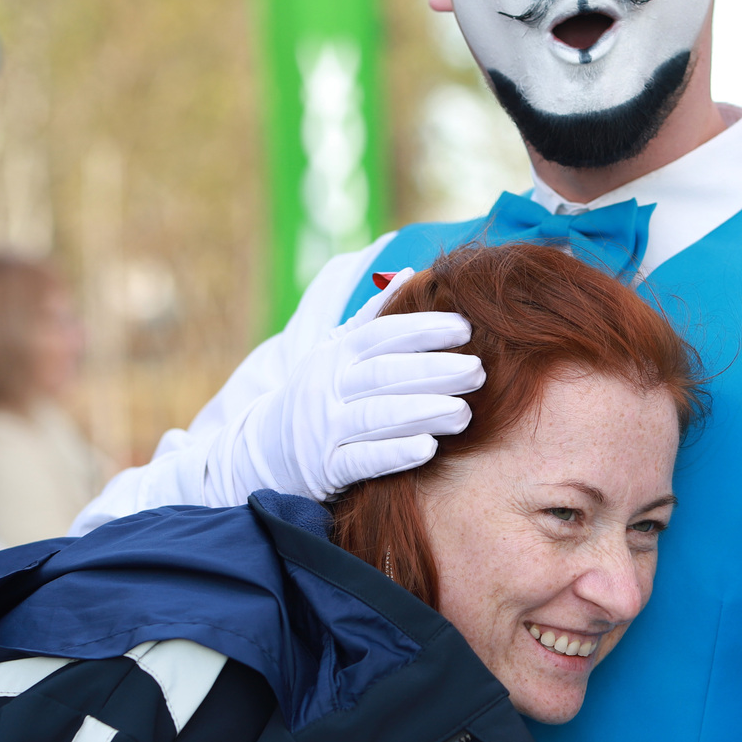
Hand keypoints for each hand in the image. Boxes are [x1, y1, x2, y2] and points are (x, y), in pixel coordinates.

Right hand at [220, 269, 484, 503]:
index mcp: (335, 354)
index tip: (464, 327)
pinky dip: (394, 454)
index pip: (381, 335)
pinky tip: (428, 449)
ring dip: (422, 412)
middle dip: (433, 370)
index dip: (422, 329)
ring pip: (375, 416)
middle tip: (478, 371)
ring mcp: (324, 428)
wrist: (263, 450)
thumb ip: (370, 317)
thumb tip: (407, 273)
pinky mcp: (325, 468)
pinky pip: (360, 460)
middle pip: (383, 374)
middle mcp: (327, 387)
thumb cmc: (318, 393)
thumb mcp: (334, 350)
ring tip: (464, 413)